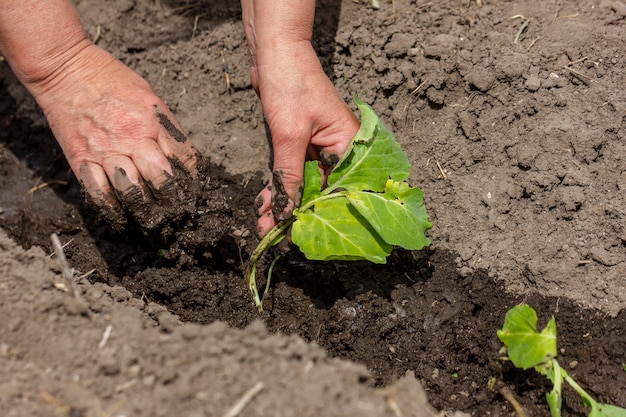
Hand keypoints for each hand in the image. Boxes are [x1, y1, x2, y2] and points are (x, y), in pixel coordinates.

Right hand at [27, 43, 197, 229]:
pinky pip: (99, 194)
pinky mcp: (81, 160)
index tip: (194, 192)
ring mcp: (105, 151)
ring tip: (155, 224)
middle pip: (162, 181)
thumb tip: (182, 158)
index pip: (184, 158)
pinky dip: (112, 211)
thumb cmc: (111, 79)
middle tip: (179, 215)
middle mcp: (132, 138)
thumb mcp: (150, 96)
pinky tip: (121, 219)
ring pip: (133, 193)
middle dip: (174, 202)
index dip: (193, 179)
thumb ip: (165, 127)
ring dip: (146, 211)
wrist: (65, 69)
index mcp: (153, 121)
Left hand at [250, 41, 359, 236]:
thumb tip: (288, 212)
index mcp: (350, 144)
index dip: (327, 214)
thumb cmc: (291, 84)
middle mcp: (338, 148)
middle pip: (323, 190)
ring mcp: (318, 147)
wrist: (273, 53)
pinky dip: (277, 187)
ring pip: (304, 184)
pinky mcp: (298, 144)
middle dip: (299, 213)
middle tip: (279, 238)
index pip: (345, 189)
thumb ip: (290, 175)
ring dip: (284, 203)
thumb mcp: (290, 135)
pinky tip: (264, 204)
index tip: (308, 236)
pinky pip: (290, 172)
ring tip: (265, 226)